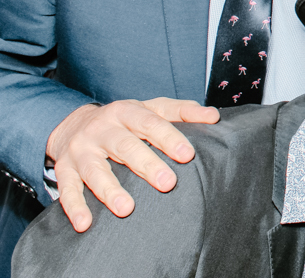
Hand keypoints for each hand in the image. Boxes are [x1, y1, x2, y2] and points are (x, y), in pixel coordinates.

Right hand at [45, 98, 219, 231]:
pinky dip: (74, 207)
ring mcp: (82, 149)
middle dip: (146, 165)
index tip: (187, 154)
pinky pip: (68, 189)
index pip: (150, 123)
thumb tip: (213, 116)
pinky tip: (85, 223)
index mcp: (127, 112)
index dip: (168, 137)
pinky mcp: (65, 168)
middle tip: (168, 183)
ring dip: (110, 190)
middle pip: (125, 147)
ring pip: (95, 170)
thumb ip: (181, 112)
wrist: (73, 122)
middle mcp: (103, 129)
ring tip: (127, 208)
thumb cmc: (124, 119)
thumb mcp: (150, 108)